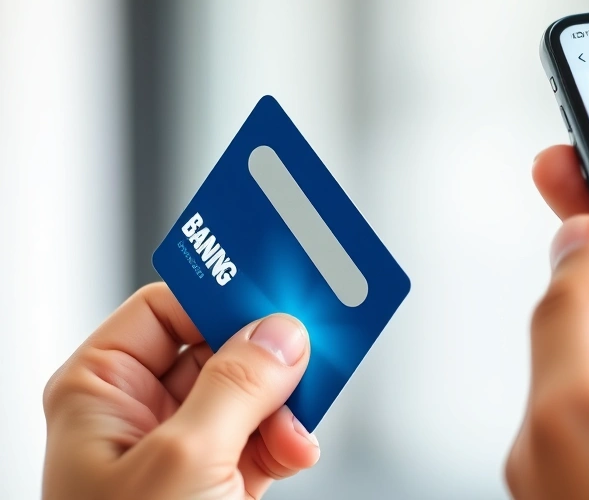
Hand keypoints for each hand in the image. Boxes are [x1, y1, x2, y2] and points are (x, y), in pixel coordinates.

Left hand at [42, 284, 319, 499]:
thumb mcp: (183, 462)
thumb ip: (237, 386)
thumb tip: (280, 335)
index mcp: (102, 391)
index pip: (167, 308)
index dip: (223, 291)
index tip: (279, 281)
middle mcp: (140, 412)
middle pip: (219, 346)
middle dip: (268, 355)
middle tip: (315, 342)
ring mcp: (182, 448)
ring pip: (251, 391)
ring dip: (286, 403)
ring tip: (301, 421)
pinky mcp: (216, 481)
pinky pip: (264, 434)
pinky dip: (288, 440)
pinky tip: (294, 452)